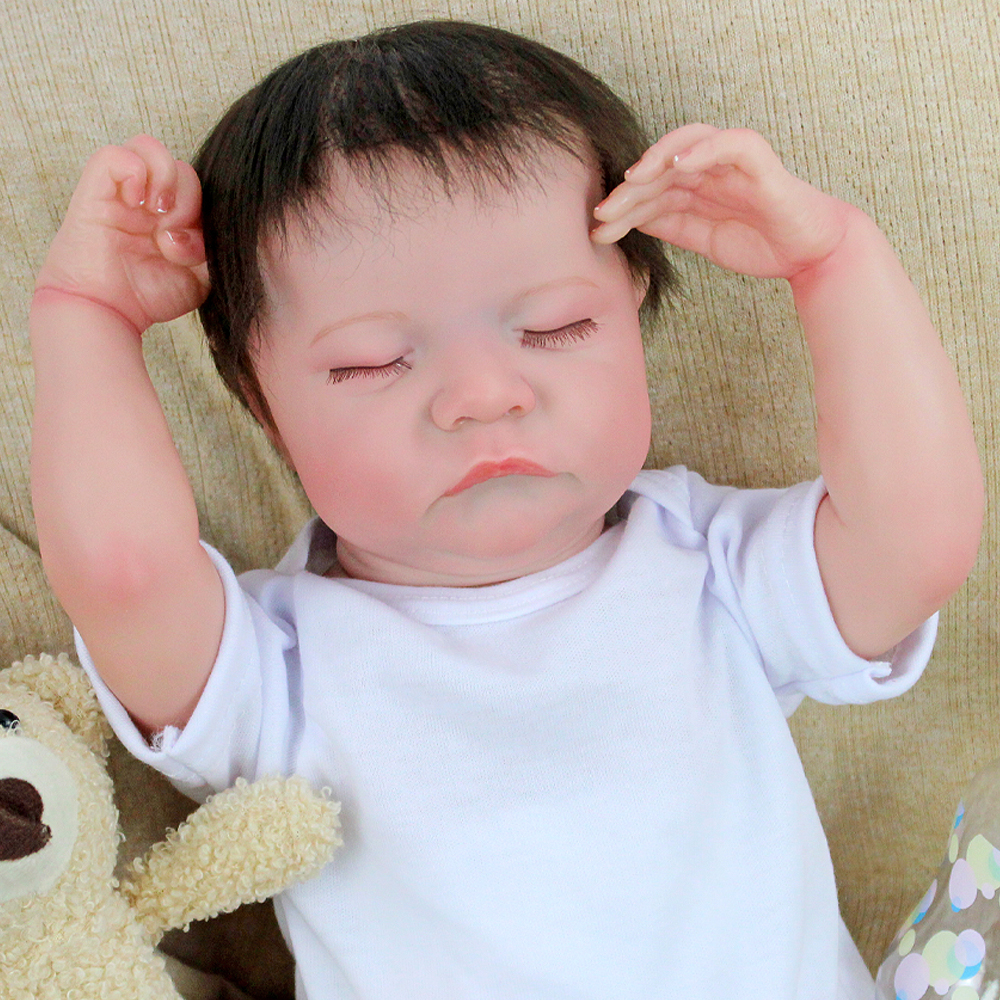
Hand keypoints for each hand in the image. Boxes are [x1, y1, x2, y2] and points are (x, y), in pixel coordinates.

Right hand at [35, 135, 207, 332]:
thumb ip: (217, 246)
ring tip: (156, 215)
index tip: (195, 251)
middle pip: (184, 167)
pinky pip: (116, 155)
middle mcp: (149, 199)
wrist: (106, 312)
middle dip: (188, 203)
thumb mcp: (202, 276)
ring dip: (165, 181)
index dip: (207, 213)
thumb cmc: (148, 295)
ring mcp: (123, 192)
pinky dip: (134, 174)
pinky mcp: (95, 189)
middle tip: (171, 238)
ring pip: (149, 147)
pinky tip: (135, 205)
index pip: (203, 187)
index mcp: (174, 215)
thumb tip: (217, 222)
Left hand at [591, 124, 848, 280]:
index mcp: (697, 186)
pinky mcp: (758, 160)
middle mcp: (710, 168)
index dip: (623, 208)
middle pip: (660, 168)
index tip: (598, 230)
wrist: (809, 253)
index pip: (651, 190)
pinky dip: (702, 150)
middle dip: (628, 191)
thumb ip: (671, 226)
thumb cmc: (761, 243)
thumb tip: (632, 221)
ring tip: (631, 182)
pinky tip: (675, 168)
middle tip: (601, 212)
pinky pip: (728, 144)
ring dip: (656, 162)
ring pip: (687, 146)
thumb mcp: (702, 240)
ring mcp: (733, 161)